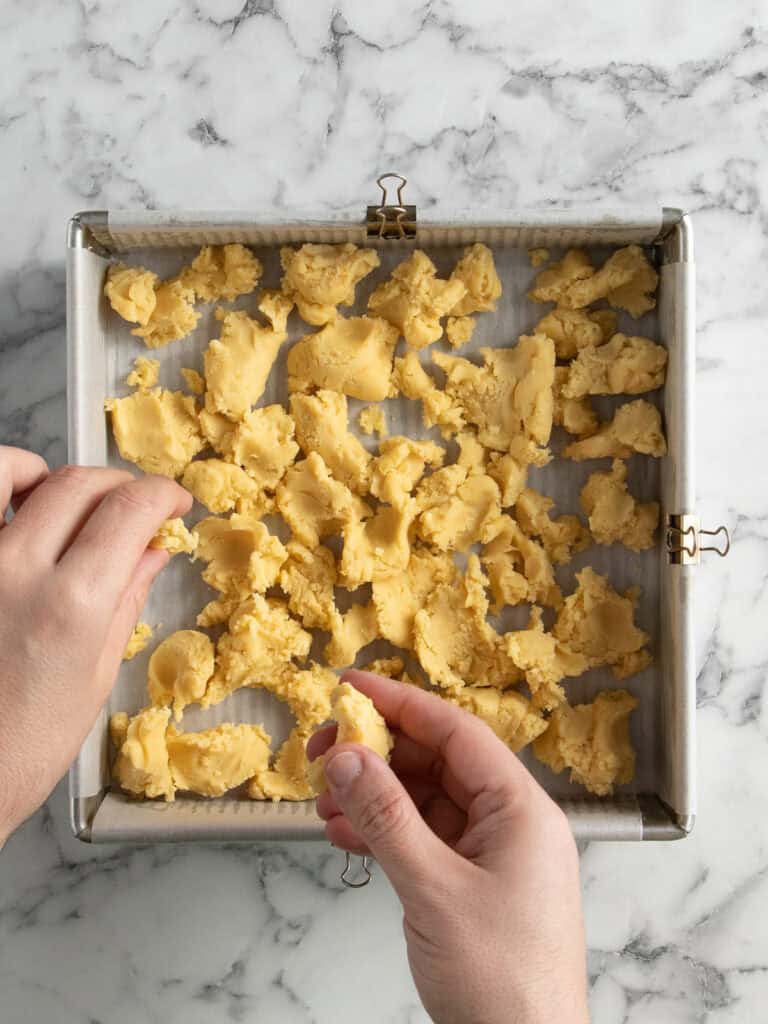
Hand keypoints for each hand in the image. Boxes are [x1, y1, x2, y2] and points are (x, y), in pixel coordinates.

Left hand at [0, 447, 190, 843]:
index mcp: (70, 605)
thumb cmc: (22, 748)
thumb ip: (124, 600)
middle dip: (121, 485)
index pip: (129, 510)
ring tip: (65, 499)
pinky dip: (1, 487)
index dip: (162, 493)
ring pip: (10, 469)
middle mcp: (15, 571)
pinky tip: (15, 512)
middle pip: (80, 484)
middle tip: (133, 507)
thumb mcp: (93, 676)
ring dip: (51, 474)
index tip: (173, 501)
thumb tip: (151, 551)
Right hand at [308, 671, 588, 1023]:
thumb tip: (348, 756)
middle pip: (438, 762)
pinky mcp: (473, 884)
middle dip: (378, 755)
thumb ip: (387, 817)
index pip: (456, 731)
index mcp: (520, 808)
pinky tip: (347, 836)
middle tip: (324, 752)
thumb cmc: (501, 979)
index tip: (352, 687)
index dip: (401, 703)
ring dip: (374, 797)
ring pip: (425, 802)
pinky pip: (424, 839)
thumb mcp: (434, 889)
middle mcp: (510, 822)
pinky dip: (384, 833)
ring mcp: (492, 855)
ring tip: (326, 803)